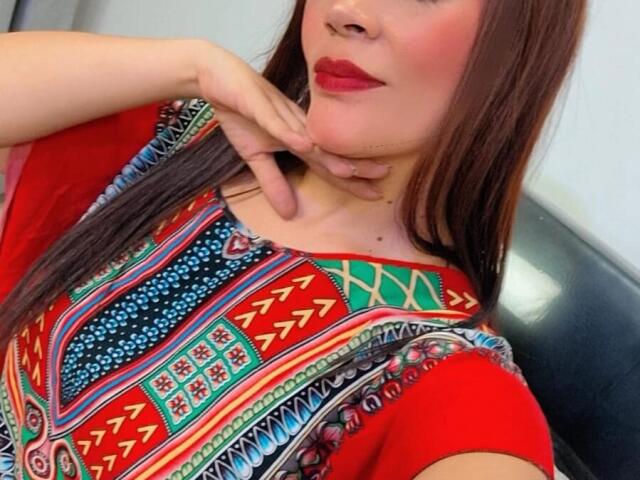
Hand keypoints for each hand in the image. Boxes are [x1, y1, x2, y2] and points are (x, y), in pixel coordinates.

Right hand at [195, 42, 390, 218]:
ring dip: (328, 154)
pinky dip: (288, 133)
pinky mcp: (257, 105)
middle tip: (384, 176)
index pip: (329, 164)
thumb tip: (289, 215)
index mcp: (299, 139)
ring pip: (307, 137)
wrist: (217, 76)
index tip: (376, 193)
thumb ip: (273, 183)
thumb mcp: (255, 156)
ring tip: (350, 170)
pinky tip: (303, 144)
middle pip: (329, 151)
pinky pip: (274, 121)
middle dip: (355, 165)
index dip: (351, 180)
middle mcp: (296, 127)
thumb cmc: (242, 112)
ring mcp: (279, 114)